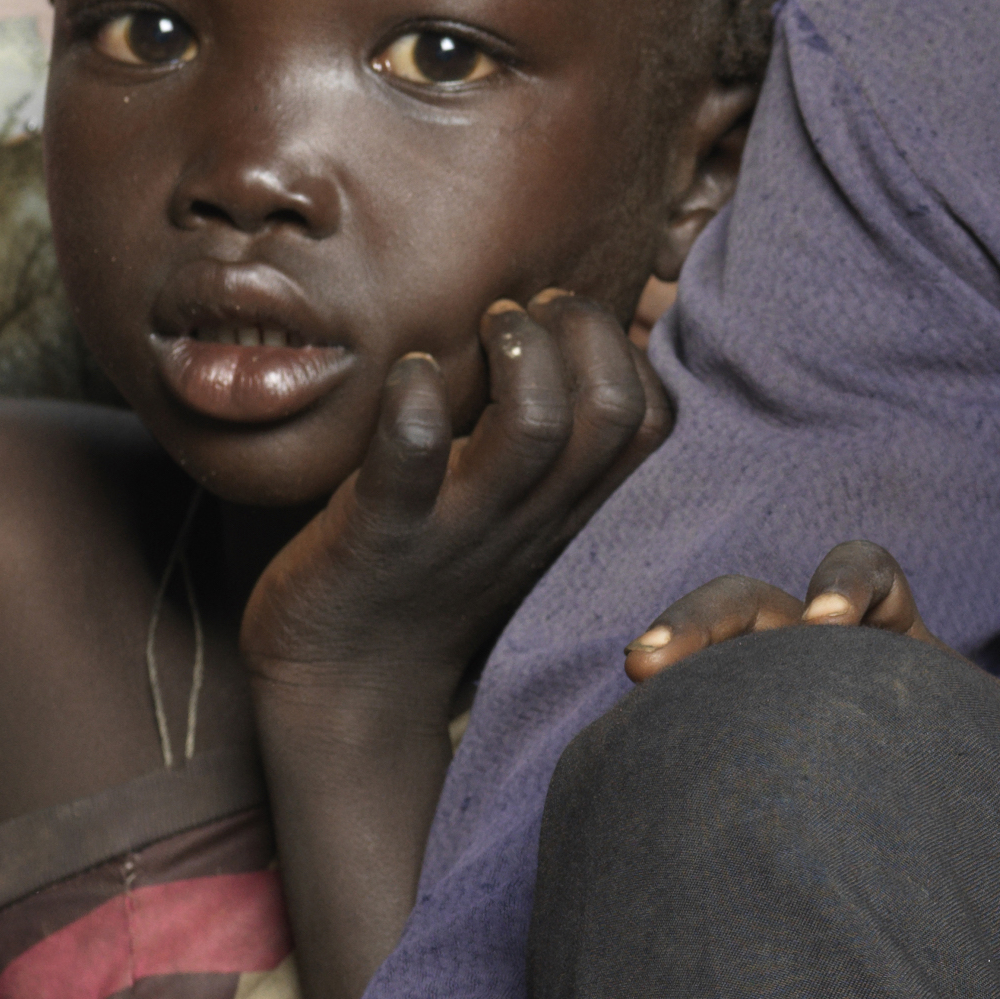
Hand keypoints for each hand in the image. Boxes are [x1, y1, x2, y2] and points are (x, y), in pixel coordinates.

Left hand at [244, 295, 670, 723]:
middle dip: (582, 330)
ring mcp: (464, 526)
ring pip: (537, 424)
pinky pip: (411, 454)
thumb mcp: (515, 516)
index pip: (653, 422)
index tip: (565, 329)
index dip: (626, 352)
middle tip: (527, 312)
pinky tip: (404, 373)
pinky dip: (410, 396)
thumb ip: (551, 453)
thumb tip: (565, 348)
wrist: (346, 686)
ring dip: (517, 351)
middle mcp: (534, 518)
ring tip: (485, 327)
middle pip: (614, 410)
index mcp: (571, 512)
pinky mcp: (384, 533)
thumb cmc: (429, 578)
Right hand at [626, 541, 999, 752]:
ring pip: (701, 639)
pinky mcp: (707, 721)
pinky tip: (626, 738)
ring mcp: (746, 676)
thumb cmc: (942, 754)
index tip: (832, 627)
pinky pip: (673, 705)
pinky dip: (653, 713)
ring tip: (641, 673)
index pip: (863, 573)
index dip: (847, 587)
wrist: (891, 809)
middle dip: (719, 615)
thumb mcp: (985, 738)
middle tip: (688, 654)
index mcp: (878, 623)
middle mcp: (802, 635)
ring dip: (674, 643)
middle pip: (753, 596)